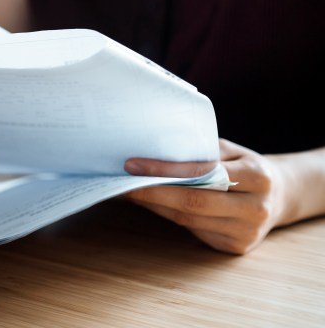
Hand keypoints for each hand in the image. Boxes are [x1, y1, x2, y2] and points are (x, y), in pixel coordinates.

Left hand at [122, 139, 289, 254]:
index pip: (202, 174)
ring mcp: (246, 232)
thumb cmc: (244, 166)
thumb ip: (200, 152)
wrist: (278, 196)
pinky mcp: (234, 247)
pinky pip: (193, 231)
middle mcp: (255, 208)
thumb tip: (152, 153)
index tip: (132, 165)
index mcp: (257, 177)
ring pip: (188, 220)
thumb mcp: (230, 150)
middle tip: (120, 182)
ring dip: (154, 206)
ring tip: (128, 192)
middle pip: (192, 203)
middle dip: (151, 193)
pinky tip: (150, 204)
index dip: (164, 171)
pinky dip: (168, 216)